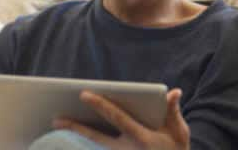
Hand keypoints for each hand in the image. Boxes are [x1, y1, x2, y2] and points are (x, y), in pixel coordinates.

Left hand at [53, 88, 189, 149]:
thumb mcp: (179, 133)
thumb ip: (173, 111)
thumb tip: (174, 93)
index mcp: (141, 138)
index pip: (116, 117)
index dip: (100, 104)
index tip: (84, 94)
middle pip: (96, 138)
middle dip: (75, 127)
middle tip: (57, 119)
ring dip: (75, 141)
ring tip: (58, 129)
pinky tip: (68, 144)